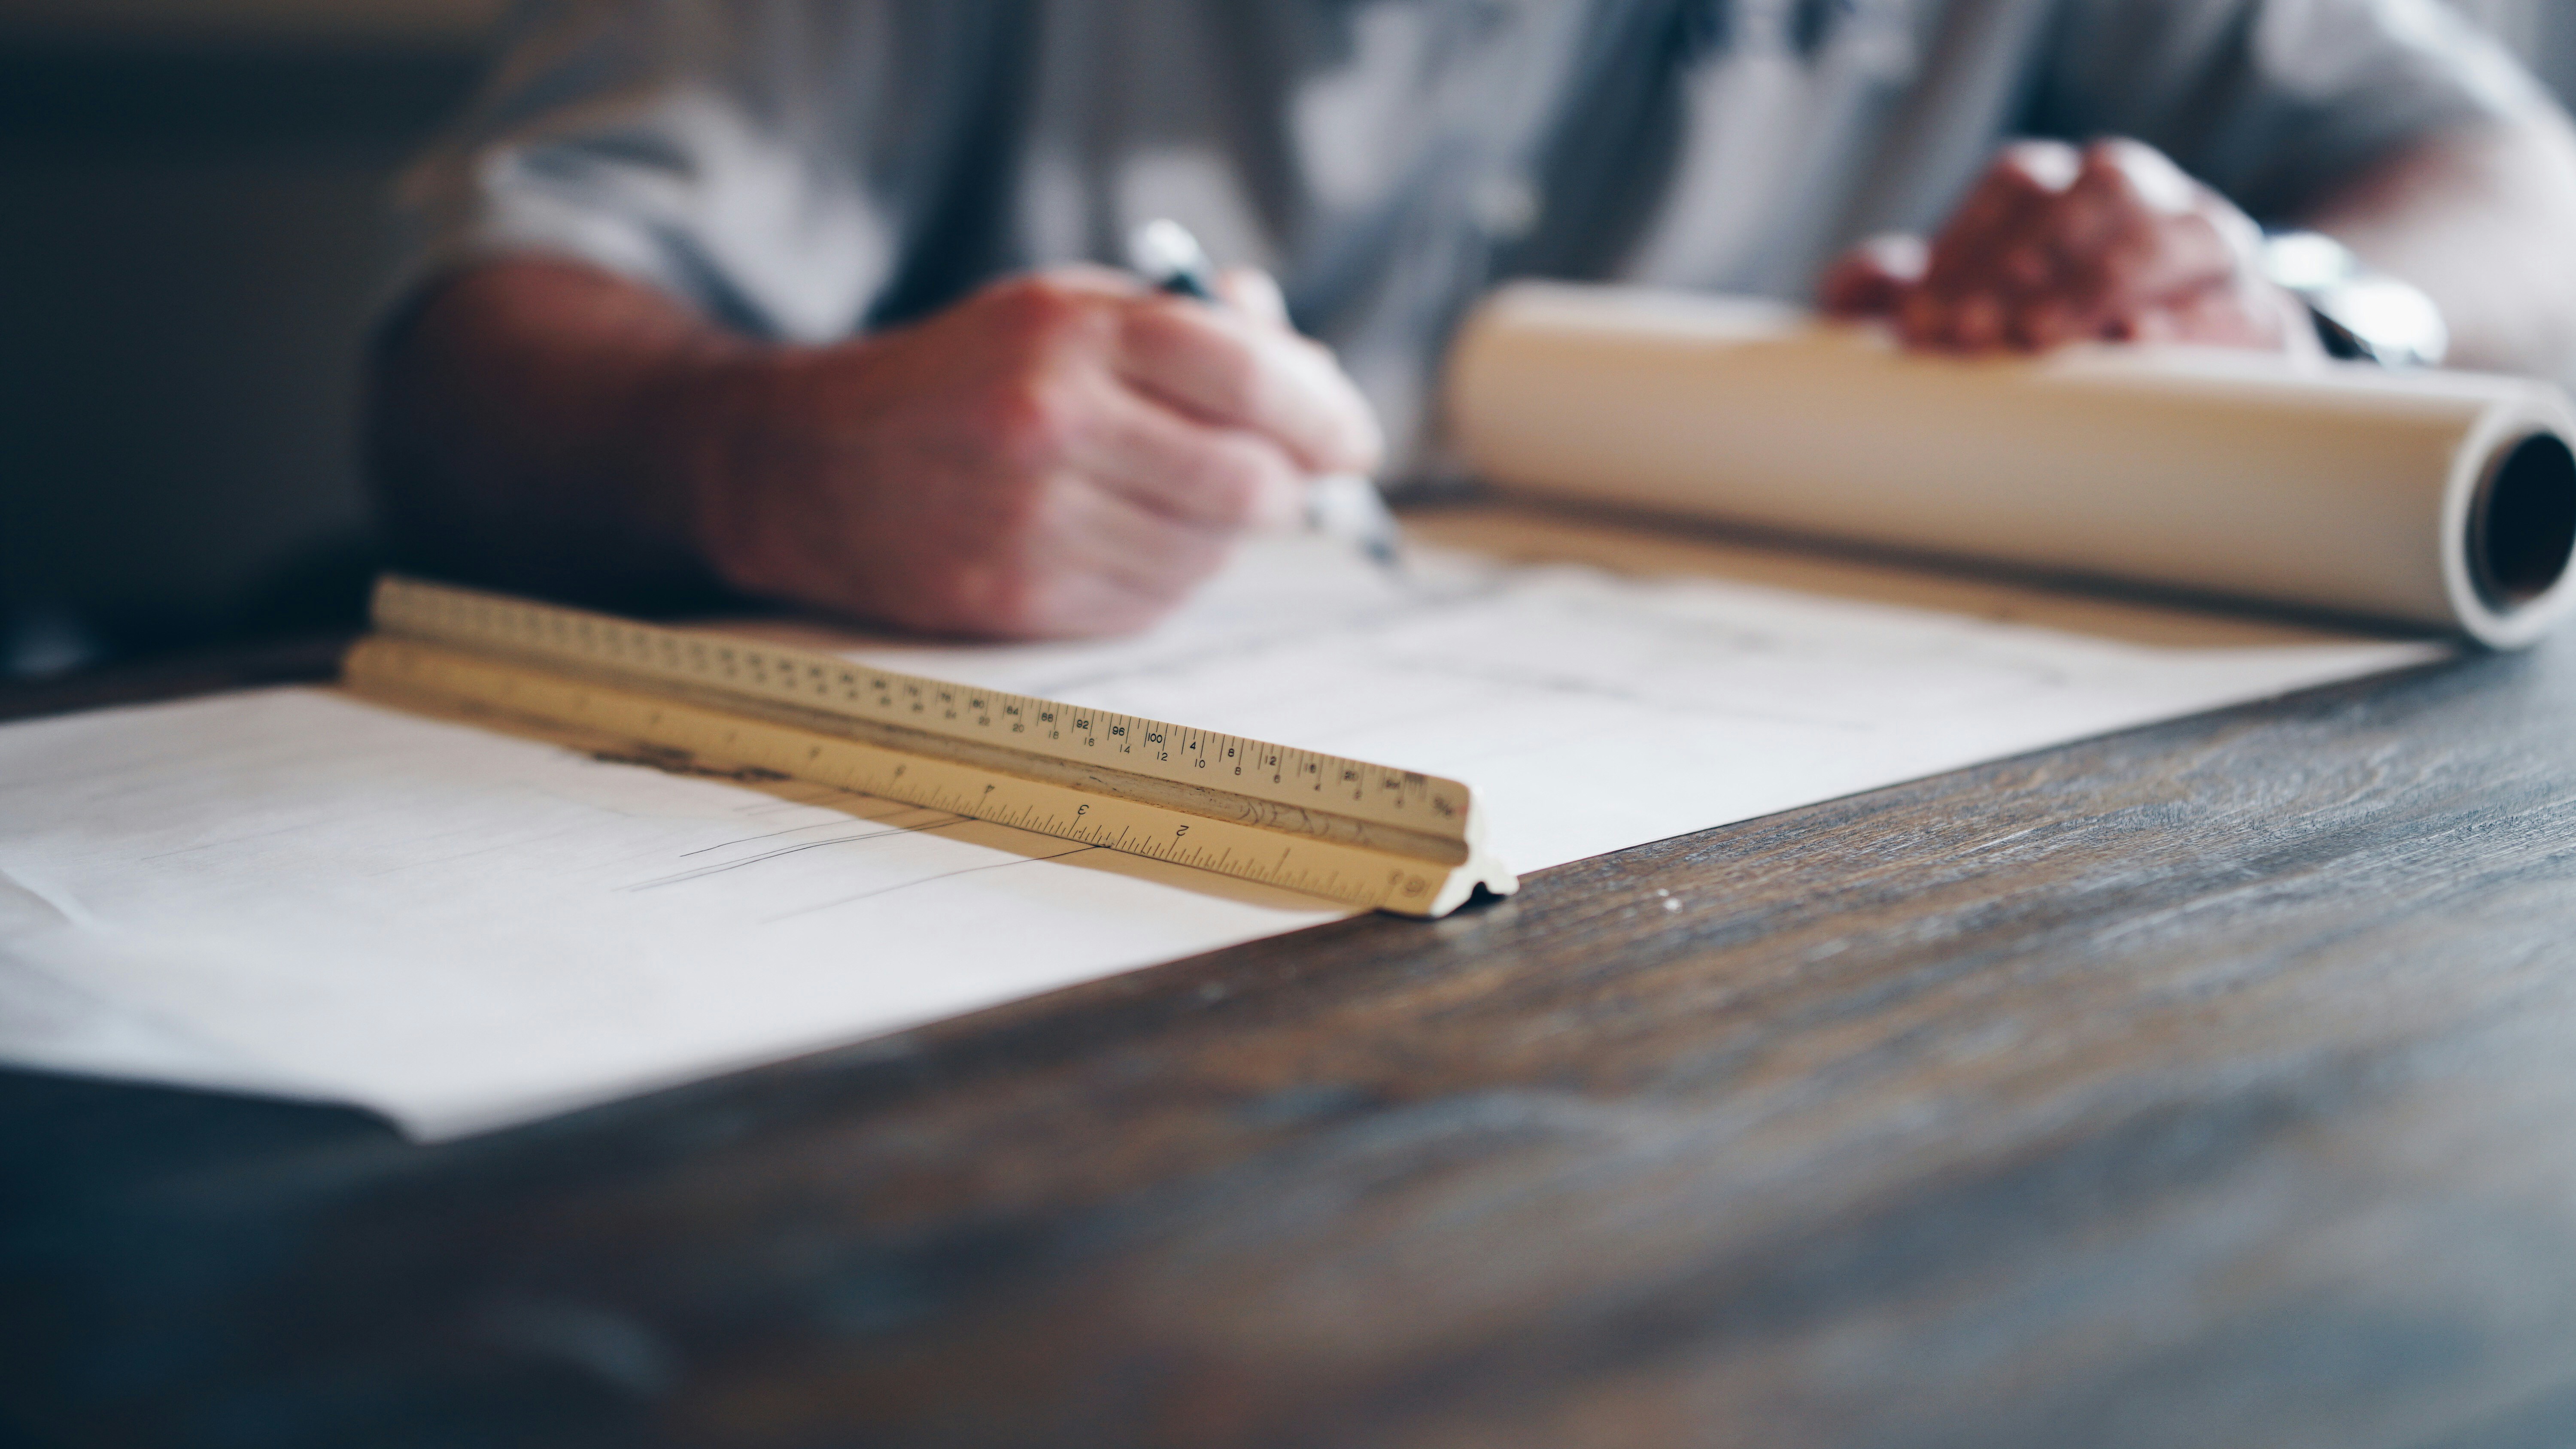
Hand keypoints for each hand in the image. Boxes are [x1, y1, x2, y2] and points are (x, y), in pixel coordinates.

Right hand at [684, 264, 1381, 637]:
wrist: (808, 464)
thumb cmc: (959, 379)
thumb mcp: (1059, 310)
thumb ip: (1185, 325)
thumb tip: (1306, 363)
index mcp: (1069, 334)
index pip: (1250, 377)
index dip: (1325, 413)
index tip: (1353, 438)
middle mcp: (1053, 425)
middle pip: (1248, 482)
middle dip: (1288, 486)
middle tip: (1287, 478)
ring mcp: (1034, 522)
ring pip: (1209, 554)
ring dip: (1223, 535)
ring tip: (1178, 499)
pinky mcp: (1020, 599)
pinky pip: (1155, 603)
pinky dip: (1169, 576)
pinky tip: (1128, 539)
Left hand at [1822, 138, 2317, 355]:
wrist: (2187, 372)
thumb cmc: (2053, 337)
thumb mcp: (1972, 311)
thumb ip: (1907, 294)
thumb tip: (1861, 284)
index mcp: (2073, 185)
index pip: (2017, 185)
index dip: (1966, 245)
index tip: (1920, 322)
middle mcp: (2149, 198)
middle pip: (2096, 192)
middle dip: (2027, 260)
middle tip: (1968, 332)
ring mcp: (2213, 247)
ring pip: (2173, 234)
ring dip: (2099, 282)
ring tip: (2038, 336)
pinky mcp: (2263, 312)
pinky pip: (2237, 306)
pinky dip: (2189, 325)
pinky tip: (2139, 345)